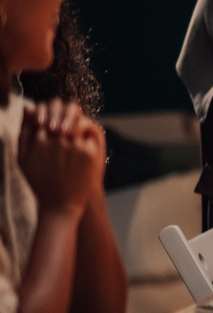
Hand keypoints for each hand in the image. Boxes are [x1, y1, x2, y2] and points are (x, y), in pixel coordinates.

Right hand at [18, 100, 104, 215]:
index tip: (50, 123)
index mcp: (38, 141)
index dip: (48, 115)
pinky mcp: (88, 153)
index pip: (44, 114)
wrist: (60, 204)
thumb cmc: (39, 181)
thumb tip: (27, 108)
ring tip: (72, 134)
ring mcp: (74, 146)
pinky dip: (85, 135)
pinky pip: (88, 135)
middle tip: (64, 124)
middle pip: (61, 115)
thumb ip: (24, 132)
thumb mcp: (23, 159)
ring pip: (76, 122)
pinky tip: (82, 143)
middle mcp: (56, 141)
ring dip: (74, 124)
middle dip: (62, 116)